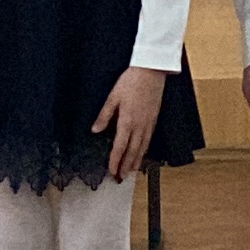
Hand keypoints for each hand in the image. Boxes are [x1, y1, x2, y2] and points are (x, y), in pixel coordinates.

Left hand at [93, 65, 165, 180]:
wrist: (151, 71)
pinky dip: (144, 150)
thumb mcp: (113, 97)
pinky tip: (142, 154)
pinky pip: (149, 140)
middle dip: (126, 166)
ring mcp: (148, 123)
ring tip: (131, 172)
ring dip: (136, 161)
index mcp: (127, 120)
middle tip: (121, 178)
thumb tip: (95, 130)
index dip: (115, 161)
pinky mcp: (154, 119)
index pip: (120, 146)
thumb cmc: (131, 81)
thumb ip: (104, 115)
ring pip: (142, 147)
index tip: (112, 171)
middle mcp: (139, 125)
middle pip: (132, 151)